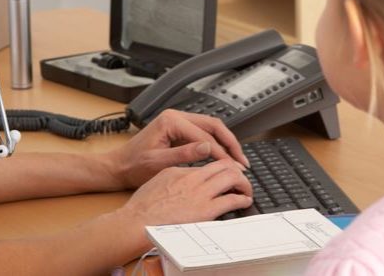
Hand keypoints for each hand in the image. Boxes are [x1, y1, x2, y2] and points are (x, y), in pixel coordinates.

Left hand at [112, 109, 249, 188]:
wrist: (119, 167)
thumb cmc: (133, 166)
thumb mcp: (158, 163)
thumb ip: (184, 154)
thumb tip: (208, 148)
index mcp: (171, 121)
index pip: (204, 136)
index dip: (221, 152)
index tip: (232, 166)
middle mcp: (176, 117)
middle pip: (213, 125)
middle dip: (230, 143)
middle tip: (242, 161)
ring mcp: (179, 122)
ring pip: (211, 128)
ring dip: (226, 143)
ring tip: (237, 159)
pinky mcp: (180, 130)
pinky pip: (204, 133)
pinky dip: (217, 144)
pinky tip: (224, 156)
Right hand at [124, 160, 252, 226]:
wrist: (137, 221)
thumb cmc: (142, 206)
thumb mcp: (158, 180)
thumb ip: (175, 175)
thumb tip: (184, 175)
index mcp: (181, 170)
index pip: (208, 163)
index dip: (221, 165)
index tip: (227, 170)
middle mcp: (194, 178)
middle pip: (224, 165)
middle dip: (236, 169)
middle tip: (242, 176)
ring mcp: (201, 193)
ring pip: (232, 177)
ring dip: (243, 182)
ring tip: (246, 188)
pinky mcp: (206, 209)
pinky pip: (231, 199)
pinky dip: (242, 198)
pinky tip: (245, 201)